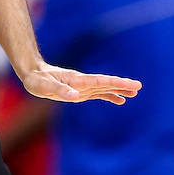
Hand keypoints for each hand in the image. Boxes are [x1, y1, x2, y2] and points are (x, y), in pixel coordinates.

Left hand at [22, 62, 141, 104]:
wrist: (35, 74)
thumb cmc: (37, 80)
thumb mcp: (43, 87)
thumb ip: (59, 90)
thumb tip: (75, 97)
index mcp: (76, 80)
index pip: (99, 81)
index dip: (114, 82)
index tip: (128, 83)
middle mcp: (83, 82)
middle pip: (106, 83)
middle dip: (122, 85)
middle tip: (138, 86)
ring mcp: (83, 86)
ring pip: (105, 88)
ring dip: (119, 90)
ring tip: (134, 93)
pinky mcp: (81, 91)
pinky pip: (98, 94)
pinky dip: (110, 96)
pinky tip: (120, 100)